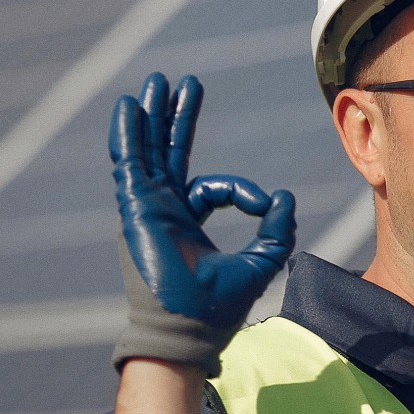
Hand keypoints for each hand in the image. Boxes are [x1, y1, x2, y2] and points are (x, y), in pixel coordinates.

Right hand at [111, 73, 295, 374]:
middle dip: (175, 119)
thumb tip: (284, 197)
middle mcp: (164, 212)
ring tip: (155, 82)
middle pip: (168, 154)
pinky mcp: (136, 209)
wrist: (188, 331)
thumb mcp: (259, 263)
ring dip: (152, 116)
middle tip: (180, 84)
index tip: (263, 205)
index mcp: (188, 224)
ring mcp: (147, 208)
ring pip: (147, 151)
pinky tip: (129, 106)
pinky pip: (129, 164)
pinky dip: (129, 134)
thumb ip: (275, 231)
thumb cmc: (218, 307)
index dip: (242, 191)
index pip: (213, 188)